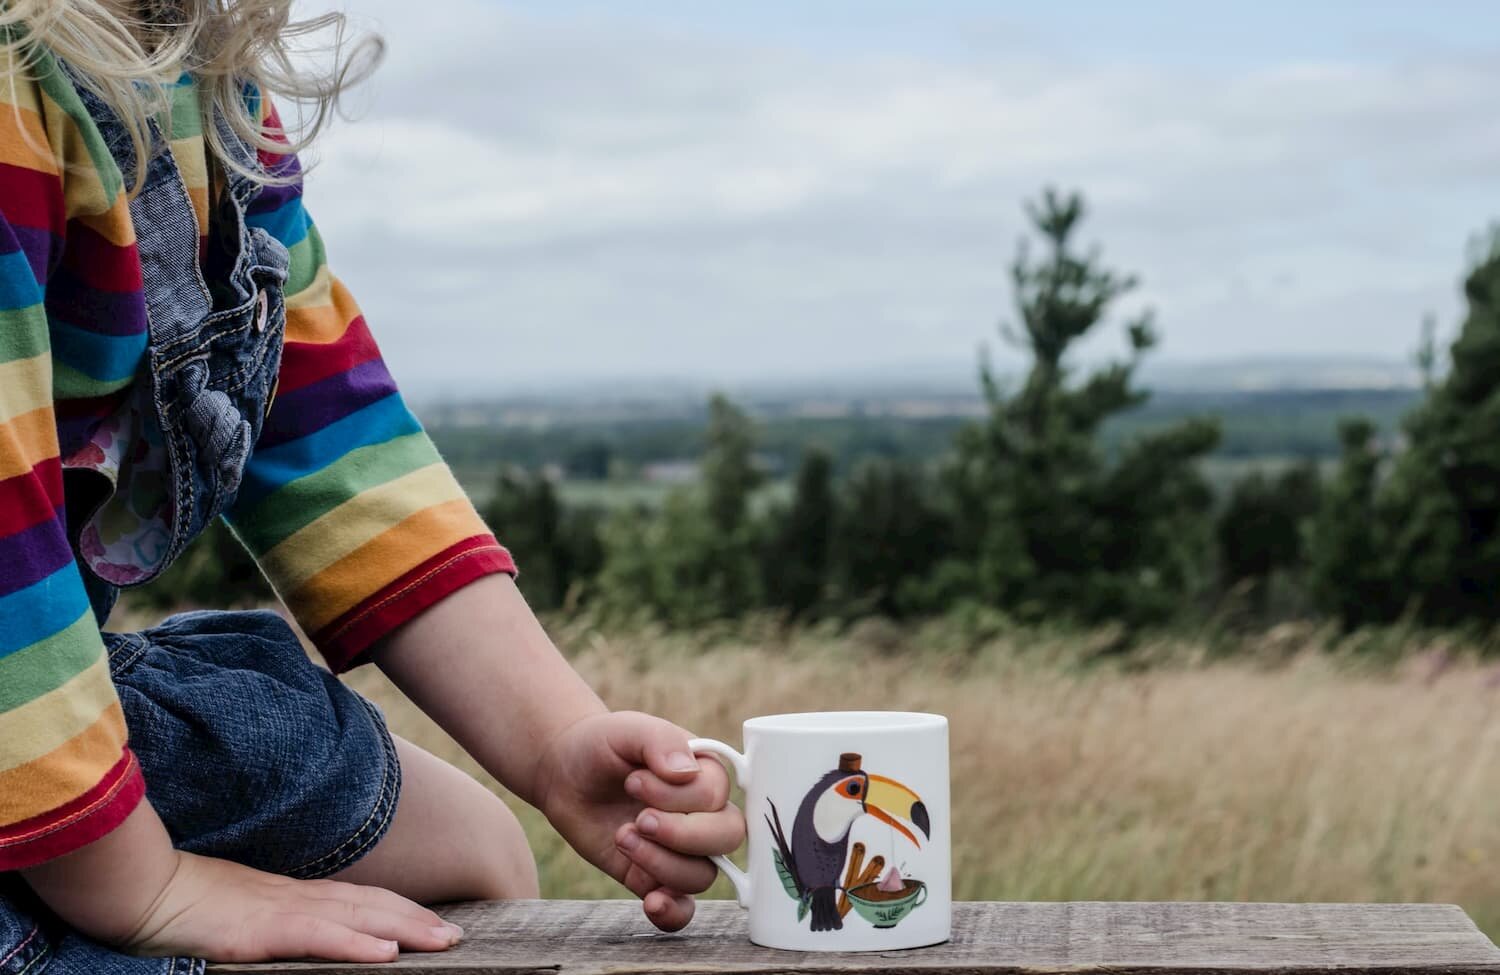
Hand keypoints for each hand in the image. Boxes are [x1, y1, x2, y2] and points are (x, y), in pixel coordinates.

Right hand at [23, 796, 462, 963]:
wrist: (138, 887)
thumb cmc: (180, 901)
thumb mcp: (238, 910)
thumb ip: (274, 919)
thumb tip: (300, 930)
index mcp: (292, 895)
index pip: (360, 899)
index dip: (400, 909)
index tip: (436, 920)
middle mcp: (297, 898)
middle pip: (372, 905)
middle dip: (419, 919)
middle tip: (461, 934)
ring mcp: (281, 913)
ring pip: (358, 920)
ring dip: (406, 930)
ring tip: (446, 941)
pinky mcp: (261, 933)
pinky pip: (319, 939)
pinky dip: (357, 947)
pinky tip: (387, 957)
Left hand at [534, 711, 744, 931]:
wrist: (564, 772)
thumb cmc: (602, 744)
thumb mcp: (628, 729)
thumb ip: (660, 741)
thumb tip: (688, 772)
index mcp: (704, 774)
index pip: (716, 796)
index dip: (677, 796)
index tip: (634, 780)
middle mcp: (702, 814)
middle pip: (726, 838)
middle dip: (680, 833)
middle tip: (639, 819)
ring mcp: (679, 849)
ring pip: (702, 875)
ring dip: (662, 863)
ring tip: (621, 838)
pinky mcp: (652, 876)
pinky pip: (681, 908)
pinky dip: (674, 913)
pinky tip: (652, 902)